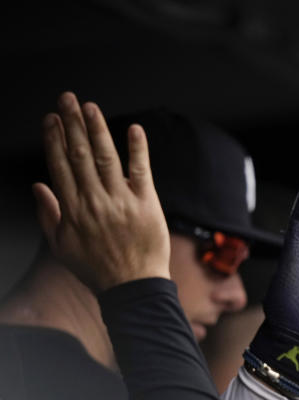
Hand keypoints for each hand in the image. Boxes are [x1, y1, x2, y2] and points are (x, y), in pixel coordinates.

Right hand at [33, 91, 169, 292]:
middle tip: (67, 99)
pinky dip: (137, 149)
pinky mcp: (146, 204)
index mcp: (72, 209)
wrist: (132, 287)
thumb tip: (38, 186)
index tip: (51, 119)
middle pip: (80, 155)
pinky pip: (141, 171)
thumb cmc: (97, 269)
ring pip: (106, 157)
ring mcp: (121, 201)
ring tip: (90, 107)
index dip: (55, 139)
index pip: (60, 165)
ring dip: (97, 129)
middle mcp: (94, 201)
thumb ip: (49, 214)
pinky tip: (134, 129)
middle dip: (72, 124)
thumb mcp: (62, 246)